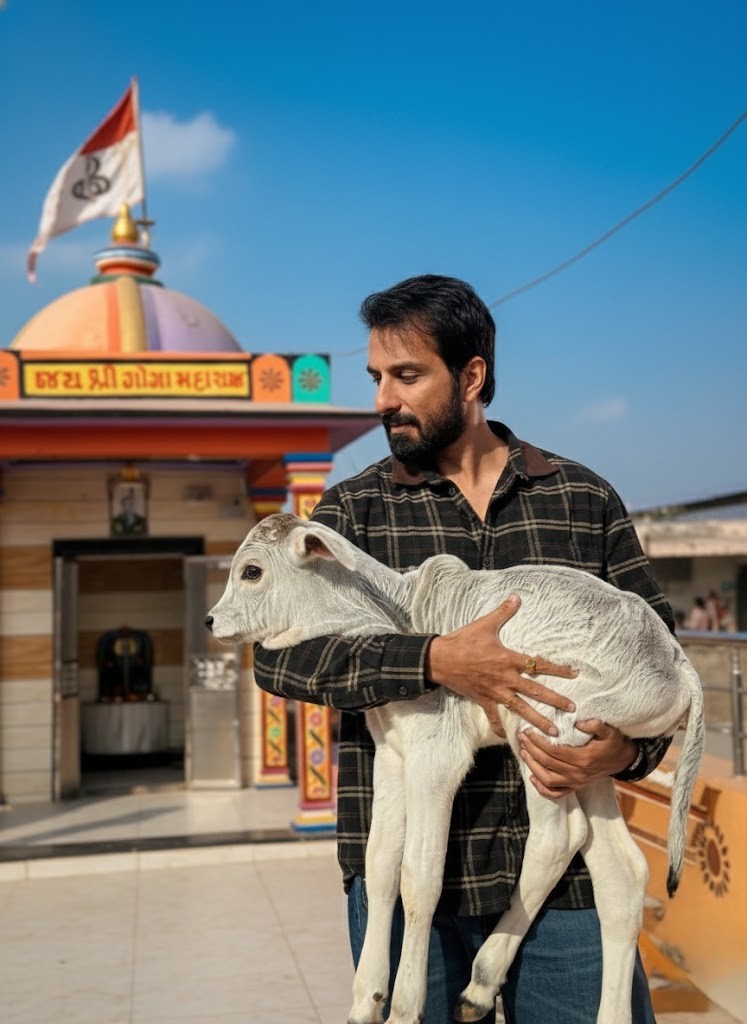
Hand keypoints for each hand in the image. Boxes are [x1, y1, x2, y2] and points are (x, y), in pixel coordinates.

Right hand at [424, 594, 576, 736]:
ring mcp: (495, 692)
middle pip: (535, 691)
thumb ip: (503, 612)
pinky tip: (509, 738)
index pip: (539, 664)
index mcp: (508, 659)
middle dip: (555, 700)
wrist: (440, 659)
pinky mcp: (483, 700)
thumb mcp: (485, 624)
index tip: (574, 674)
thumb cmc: (463, 641)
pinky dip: (501, 728)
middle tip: (572, 709)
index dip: (558, 669)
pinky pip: (494, 717)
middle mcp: (505, 678)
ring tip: (553, 731)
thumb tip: (516, 596)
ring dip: (538, 720)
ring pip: (521, 709)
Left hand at [518, 719, 637, 798]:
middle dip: (531, 750)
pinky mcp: (575, 787)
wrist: (622, 760)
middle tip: (521, 737)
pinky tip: (533, 777)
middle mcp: (578, 774)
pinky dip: (542, 788)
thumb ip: (595, 725)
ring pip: (547, 779)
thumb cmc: (613, 743)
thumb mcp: (609, 731)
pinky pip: (555, 793)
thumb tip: (578, 722)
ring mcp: (576, 783)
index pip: (554, 751)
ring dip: (532, 766)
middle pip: (547, 763)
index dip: (538, 742)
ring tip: (523, 752)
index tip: (528, 731)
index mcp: (584, 759)